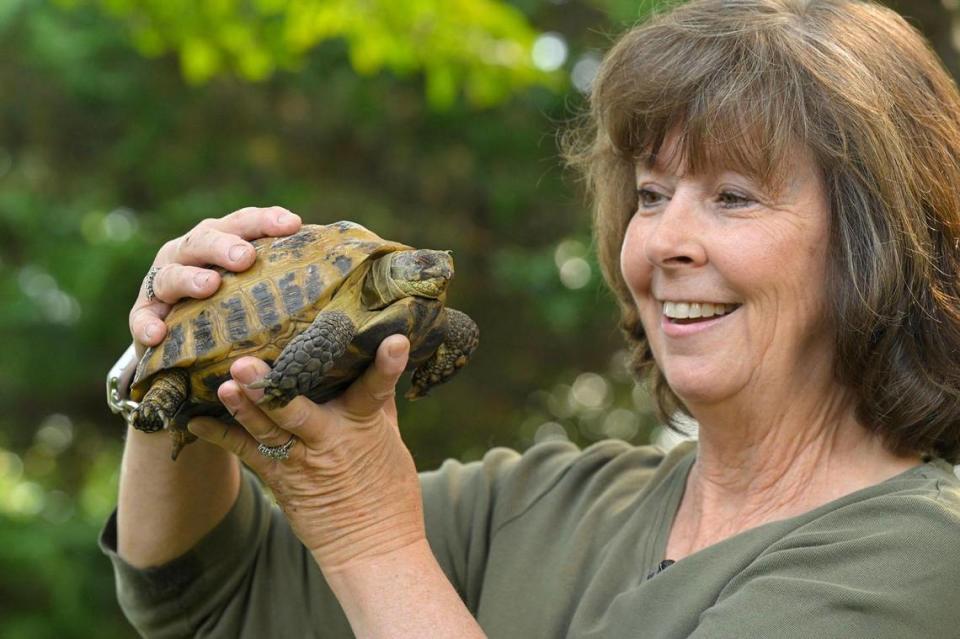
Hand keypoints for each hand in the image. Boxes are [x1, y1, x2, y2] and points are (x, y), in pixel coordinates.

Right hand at [128, 206, 301, 353]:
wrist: (193, 355)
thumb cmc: (242, 314)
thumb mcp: (268, 293)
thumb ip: (295, 278)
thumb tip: (356, 267)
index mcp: (226, 241)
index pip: (248, 223)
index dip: (267, 221)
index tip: (293, 224)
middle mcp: (192, 254)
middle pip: (206, 238)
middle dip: (226, 245)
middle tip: (246, 257)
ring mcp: (164, 283)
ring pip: (171, 273)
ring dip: (190, 278)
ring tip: (210, 286)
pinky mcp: (145, 316)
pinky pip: (142, 318)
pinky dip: (147, 323)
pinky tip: (158, 334)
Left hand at [186, 334, 424, 571]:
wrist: (372, 546)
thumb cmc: (387, 490)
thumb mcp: (391, 439)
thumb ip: (379, 400)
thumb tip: (376, 358)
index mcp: (363, 424)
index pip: (377, 388)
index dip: (386, 364)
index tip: (395, 340)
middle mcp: (330, 439)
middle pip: (299, 409)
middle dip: (271, 387)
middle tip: (246, 364)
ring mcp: (301, 460)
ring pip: (267, 430)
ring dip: (244, 408)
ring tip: (224, 385)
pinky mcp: (280, 479)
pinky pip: (245, 454)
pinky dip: (220, 436)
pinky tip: (196, 419)